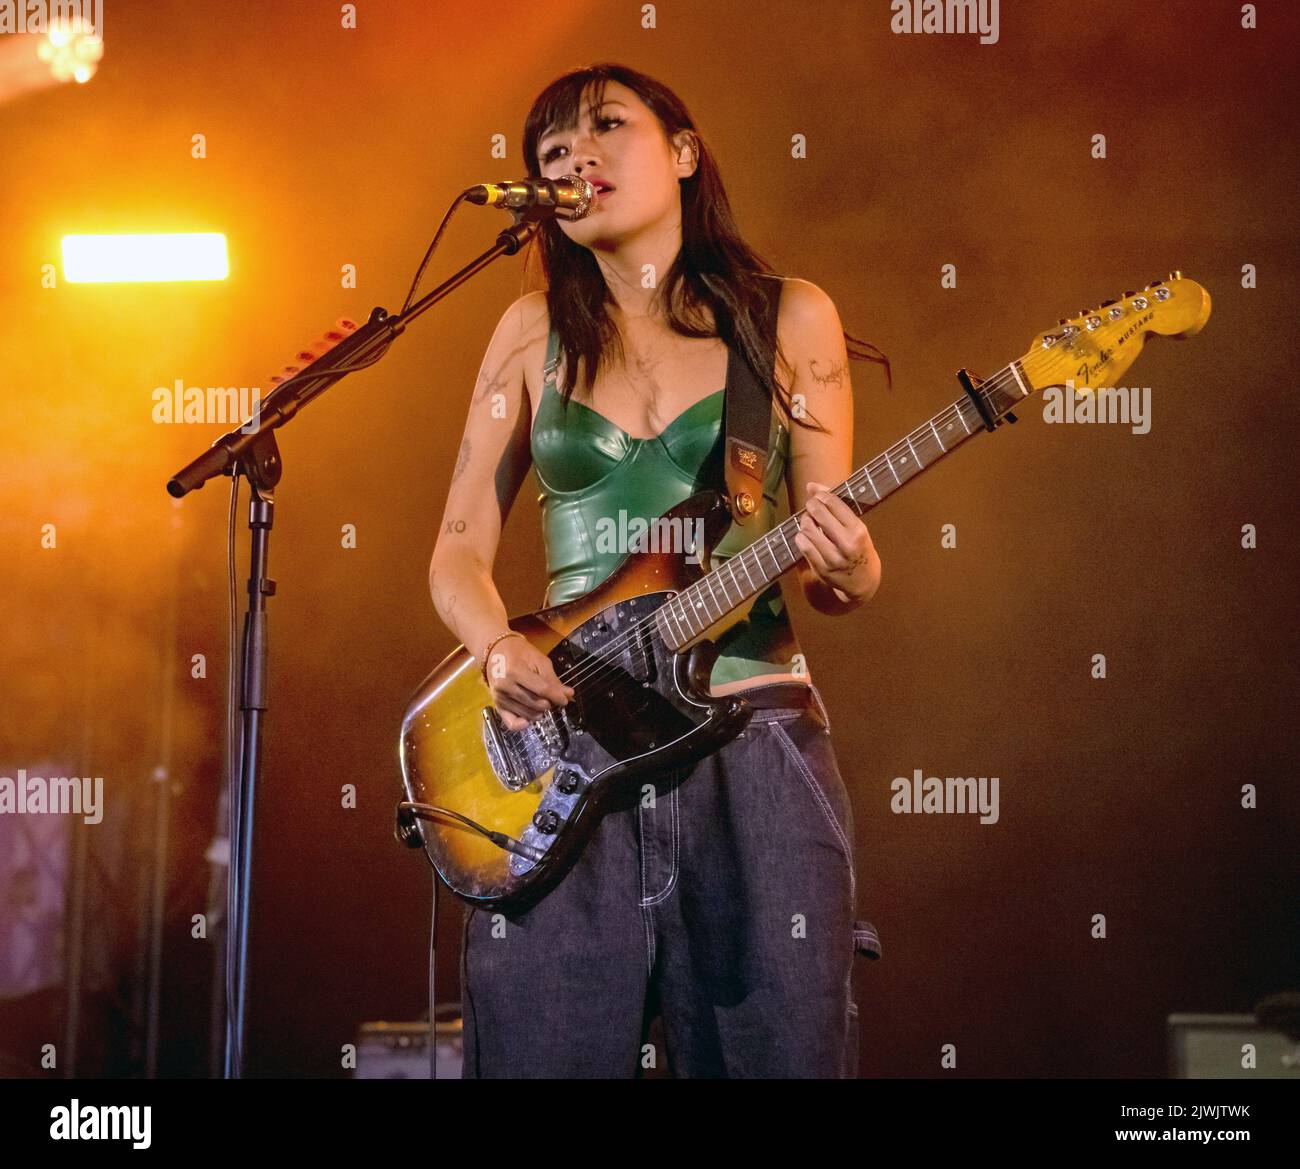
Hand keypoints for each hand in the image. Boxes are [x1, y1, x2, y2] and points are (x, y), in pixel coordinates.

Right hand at [484, 635, 574, 731]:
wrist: (496, 651)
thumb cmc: (519, 653)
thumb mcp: (539, 660)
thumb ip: (553, 679)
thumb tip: (568, 694)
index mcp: (514, 671)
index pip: (542, 690)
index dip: (557, 696)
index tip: (565, 699)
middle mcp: (505, 686)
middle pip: (536, 703)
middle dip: (549, 703)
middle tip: (552, 697)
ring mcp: (500, 697)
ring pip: (529, 714)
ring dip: (540, 711)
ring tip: (542, 701)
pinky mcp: (498, 705)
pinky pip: (511, 723)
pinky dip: (523, 725)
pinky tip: (530, 720)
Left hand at [793, 480, 876, 601]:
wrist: (864, 582)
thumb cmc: (859, 548)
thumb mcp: (856, 526)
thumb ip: (836, 505)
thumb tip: (811, 485)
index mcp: (858, 531)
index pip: (832, 503)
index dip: (821, 495)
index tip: (819, 496)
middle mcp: (846, 544)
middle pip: (818, 513)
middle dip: (811, 506)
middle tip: (811, 507)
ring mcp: (833, 558)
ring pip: (807, 529)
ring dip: (805, 521)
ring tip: (809, 521)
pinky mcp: (821, 569)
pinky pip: (803, 546)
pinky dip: (801, 536)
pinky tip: (806, 536)